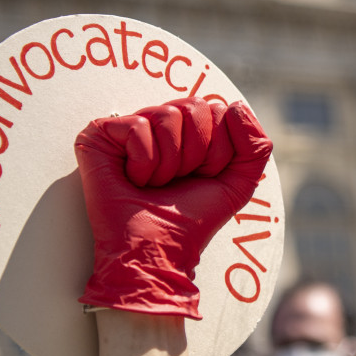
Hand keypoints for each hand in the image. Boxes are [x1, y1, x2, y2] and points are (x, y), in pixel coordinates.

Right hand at [74, 97, 272, 318]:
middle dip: (196, 153)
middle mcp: (160, 123)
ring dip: (170, 162)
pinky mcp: (100, 134)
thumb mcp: (239, 184)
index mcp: (190, 129)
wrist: (158, 249)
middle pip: (195, 107)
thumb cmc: (192, 219)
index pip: (218, 109)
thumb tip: (236, 107)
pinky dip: (144, 161)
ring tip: (155, 184)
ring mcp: (129, 127)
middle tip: (178, 181)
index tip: (202, 176)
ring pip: (167, 115)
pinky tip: (134, 180)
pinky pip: (138, 126)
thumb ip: (256, 147)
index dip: (218, 149)